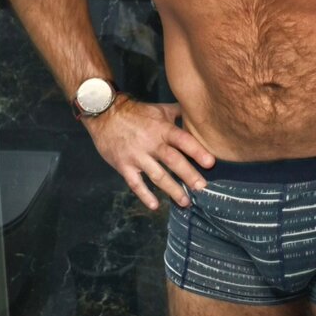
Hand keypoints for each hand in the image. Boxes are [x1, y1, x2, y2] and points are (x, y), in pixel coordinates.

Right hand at [84, 97, 214, 209]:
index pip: (182, 140)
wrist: (105, 114)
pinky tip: (154, 206)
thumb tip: (200, 114)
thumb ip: (180, 114)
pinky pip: (135, 183)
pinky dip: (144, 195)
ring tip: (185, 201)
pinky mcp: (123, 166)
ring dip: (172, 189)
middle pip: (172, 160)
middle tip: (202, 188)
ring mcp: (137, 156)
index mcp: (162, 128)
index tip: (210, 163)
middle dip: (188, 175)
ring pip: (157, 175)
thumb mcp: (160, 109)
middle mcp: (151, 143)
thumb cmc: (137, 112)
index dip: (196, 151)